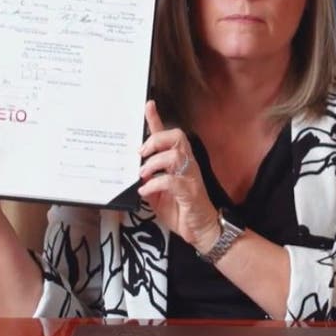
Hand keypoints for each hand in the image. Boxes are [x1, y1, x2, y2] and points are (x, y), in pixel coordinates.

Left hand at [136, 101, 220, 251]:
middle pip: (176, 137)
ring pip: (175, 155)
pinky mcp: (191, 192)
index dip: (157, 119)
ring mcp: (191, 177)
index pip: (168, 135)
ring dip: (154, 163)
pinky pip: (172, 181)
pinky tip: (145, 191)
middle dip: (155, 140)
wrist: (201, 230)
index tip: (148, 105)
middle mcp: (187, 165)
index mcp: (179, 162)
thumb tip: (133, 173)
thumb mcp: (158, 194)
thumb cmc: (181, 210)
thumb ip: (148, 181)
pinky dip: (155, 184)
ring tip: (142, 175)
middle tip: (141, 154)